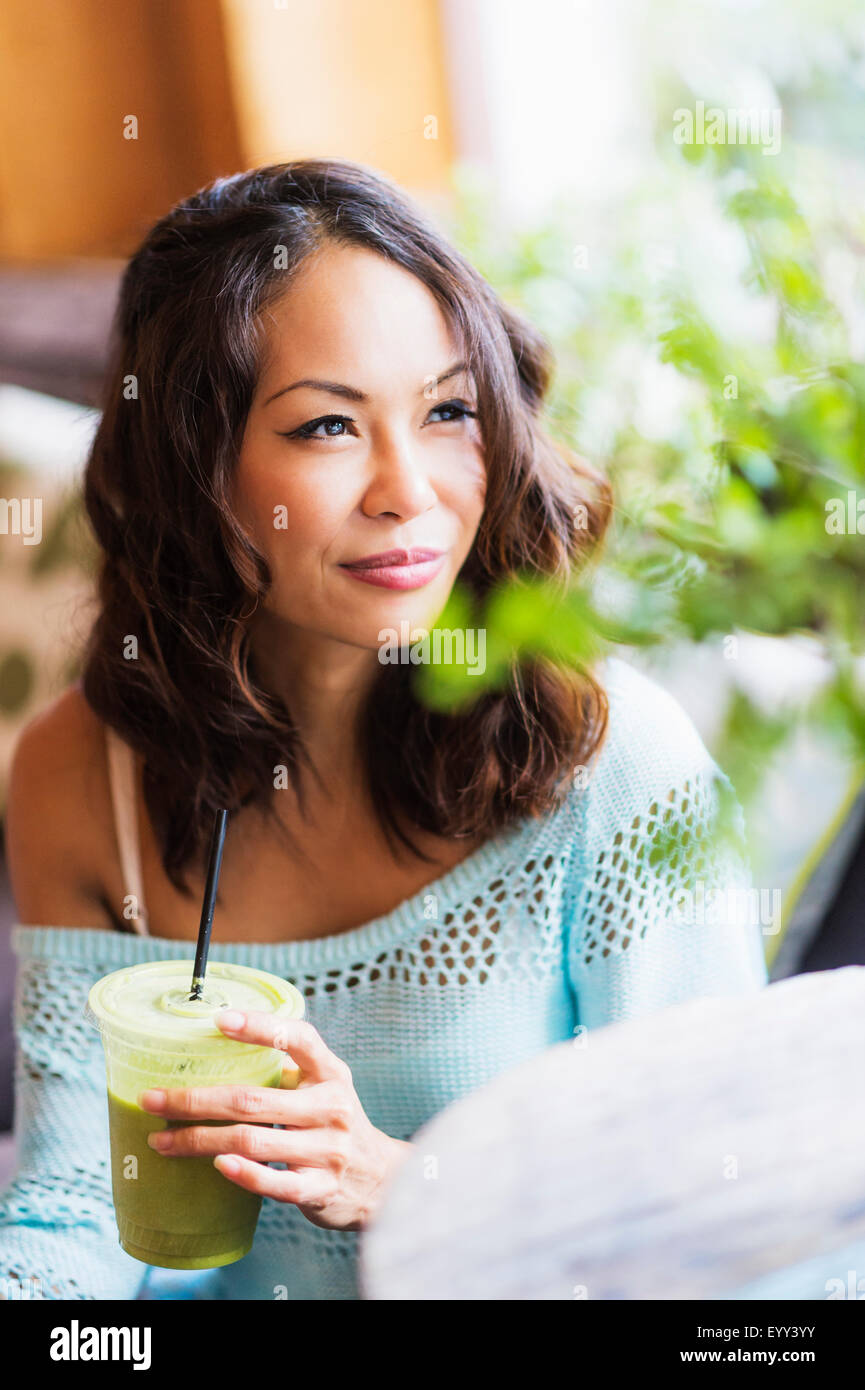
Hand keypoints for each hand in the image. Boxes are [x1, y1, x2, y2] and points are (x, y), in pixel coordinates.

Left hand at [138, 1011, 411, 1230]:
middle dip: (194, 1099)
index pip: (298, 1039)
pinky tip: (214, 1166)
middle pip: (252, 1100)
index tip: (218, 1020)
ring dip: (199, 1141)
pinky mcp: (320, 1189)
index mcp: (330, 1073)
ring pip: (252, 1142)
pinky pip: (274, 1183)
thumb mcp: (324, 1088)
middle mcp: (331, 1107)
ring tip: (162, 1140)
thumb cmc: (334, 1124)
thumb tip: (212, 1051)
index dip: (259, 1027)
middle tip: (151, 1099)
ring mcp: (327, 1150)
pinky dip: (242, 1175)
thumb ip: (286, 1071)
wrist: (382, 1180)